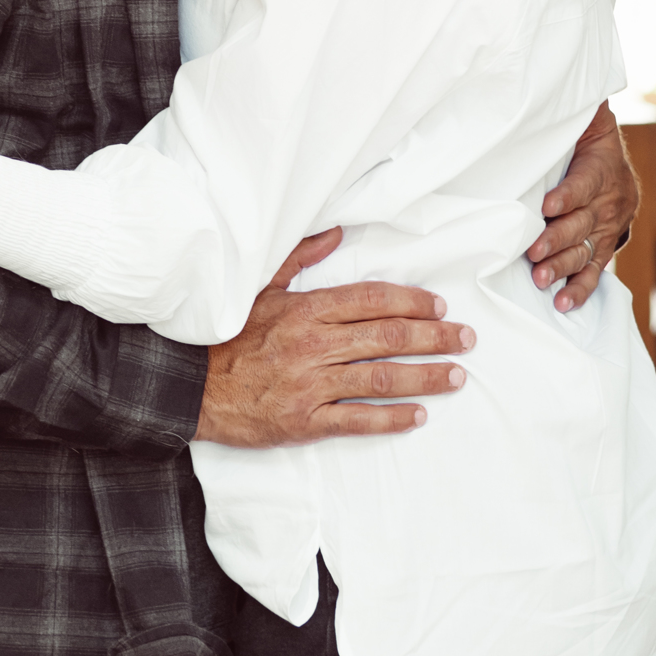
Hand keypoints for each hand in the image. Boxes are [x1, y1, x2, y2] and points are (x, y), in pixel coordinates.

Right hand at [197, 229, 476, 445]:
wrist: (188, 386)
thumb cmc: (227, 337)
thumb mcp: (259, 288)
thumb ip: (299, 258)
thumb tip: (336, 234)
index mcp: (306, 309)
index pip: (373, 300)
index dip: (412, 302)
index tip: (440, 306)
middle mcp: (313, 345)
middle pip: (389, 338)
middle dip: (435, 337)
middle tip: (466, 338)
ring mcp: (310, 385)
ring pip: (382, 378)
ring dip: (426, 376)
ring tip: (457, 376)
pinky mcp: (303, 421)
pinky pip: (357, 420)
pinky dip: (392, 418)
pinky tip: (419, 415)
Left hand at [525, 101, 638, 311]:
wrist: (612, 157)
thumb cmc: (583, 136)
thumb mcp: (582, 119)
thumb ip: (567, 109)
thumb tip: (546, 85)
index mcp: (602, 167)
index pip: (585, 182)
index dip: (568, 195)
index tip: (548, 205)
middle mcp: (610, 200)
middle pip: (583, 222)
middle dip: (557, 238)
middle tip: (534, 251)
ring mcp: (609, 227)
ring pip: (586, 249)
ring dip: (563, 265)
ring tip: (541, 279)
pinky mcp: (606, 246)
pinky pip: (595, 270)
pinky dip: (580, 287)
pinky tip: (563, 302)